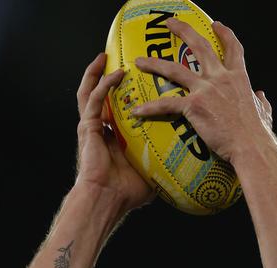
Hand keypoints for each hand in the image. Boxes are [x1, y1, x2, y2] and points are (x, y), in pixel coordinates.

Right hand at [75, 53, 155, 212]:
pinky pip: (94, 99)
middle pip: (103, 95)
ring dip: (100, 72)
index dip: (126, 95)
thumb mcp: (152, 172)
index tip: (140, 82)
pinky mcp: (88, 127)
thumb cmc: (127, 193)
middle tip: (125, 60)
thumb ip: (165, 161)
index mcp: (115, 137)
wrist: (108, 200)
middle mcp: (102, 128)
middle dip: (109, 75)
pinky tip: (116, 73)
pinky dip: (104, 84)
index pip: (119, 109)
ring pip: (92, 91)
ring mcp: (92, 127)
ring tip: (109, 57)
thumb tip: (188, 162)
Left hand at [132, 19, 272, 163]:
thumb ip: (260, 101)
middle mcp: (220, 77)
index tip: (216, 25)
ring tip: (139, 61)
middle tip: (169, 22)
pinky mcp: (194, 107)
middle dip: (182, 30)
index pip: (233, 48)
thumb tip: (261, 96)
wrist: (250, 146)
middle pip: (198, 46)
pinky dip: (150, 108)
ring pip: (174, 70)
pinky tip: (136, 110)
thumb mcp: (264, 112)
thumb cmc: (257, 134)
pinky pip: (166, 105)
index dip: (224, 34)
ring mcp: (205, 90)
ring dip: (155, 64)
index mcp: (238, 78)